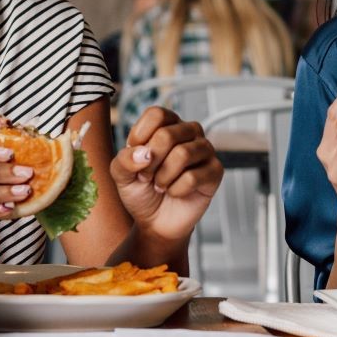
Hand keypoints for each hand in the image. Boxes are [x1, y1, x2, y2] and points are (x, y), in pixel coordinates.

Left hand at [110, 107, 222, 244]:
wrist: (155, 221)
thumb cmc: (141, 191)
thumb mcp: (121, 174)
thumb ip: (124, 159)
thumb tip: (144, 154)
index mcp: (167, 124)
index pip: (157, 115)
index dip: (140, 138)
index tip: (136, 157)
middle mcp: (188, 131)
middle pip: (167, 135)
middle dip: (150, 163)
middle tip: (147, 176)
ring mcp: (204, 150)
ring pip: (182, 154)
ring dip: (163, 177)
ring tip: (161, 185)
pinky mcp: (215, 170)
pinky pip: (193, 177)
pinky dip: (176, 190)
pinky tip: (175, 193)